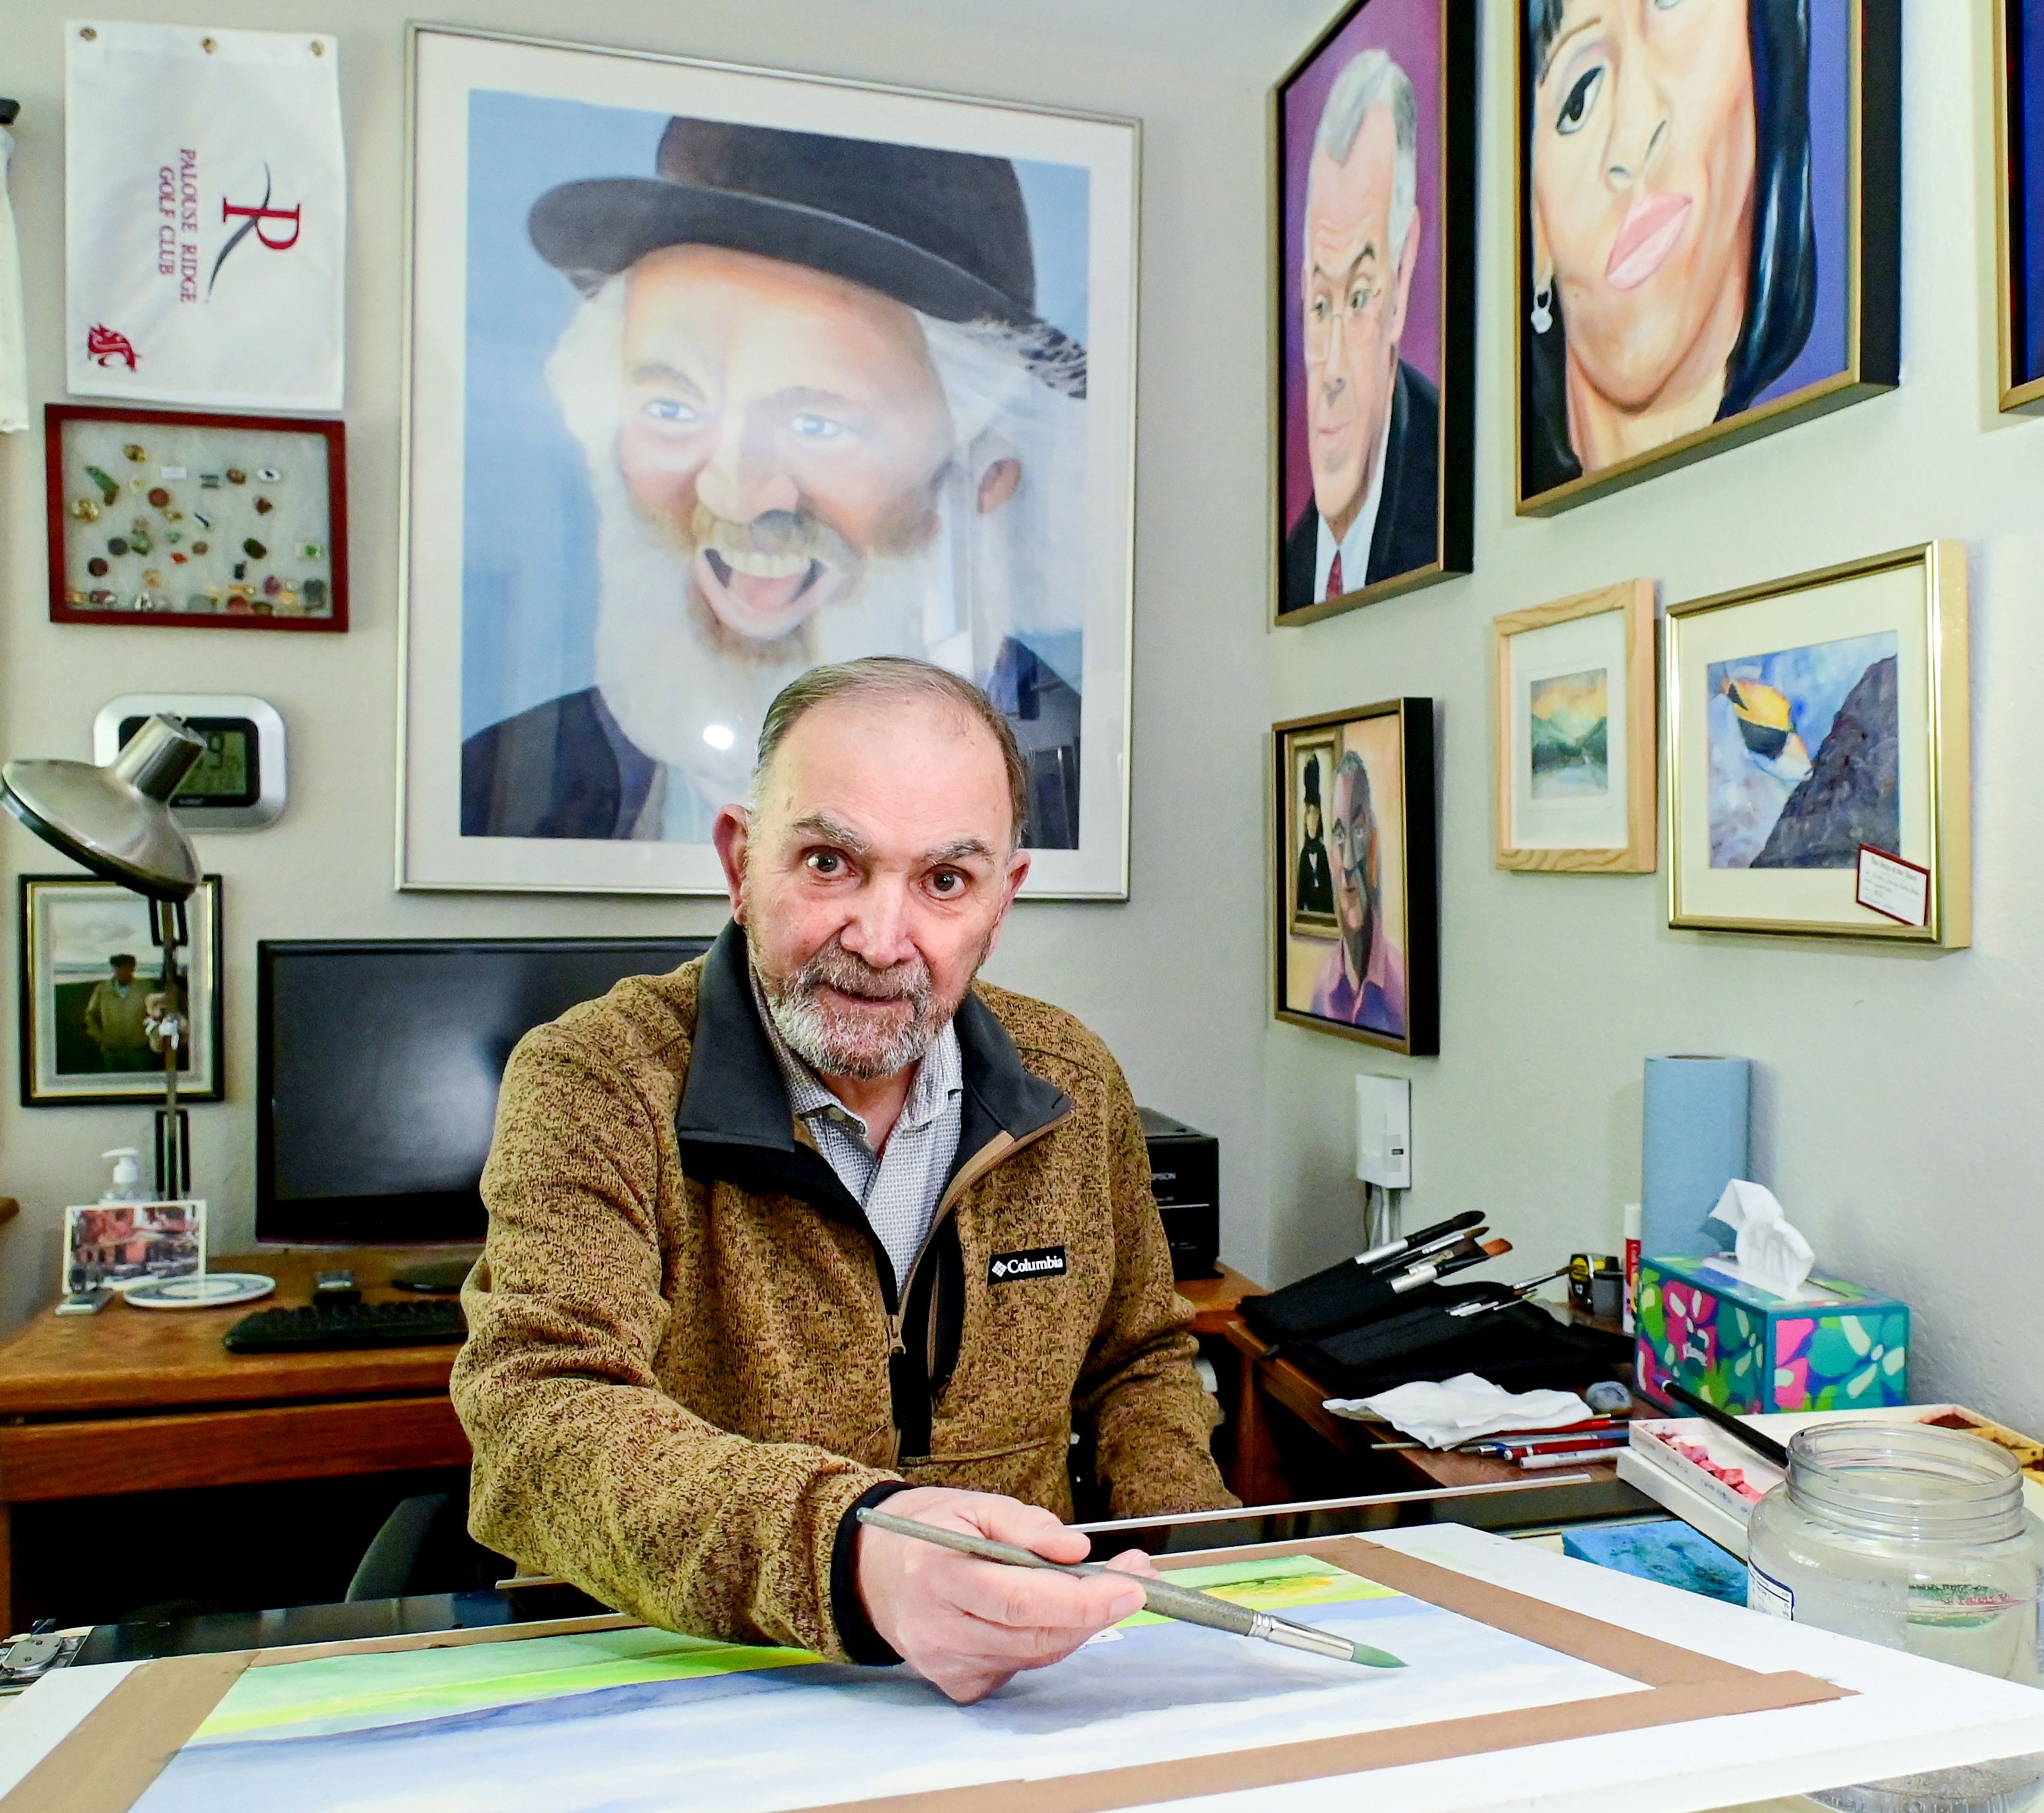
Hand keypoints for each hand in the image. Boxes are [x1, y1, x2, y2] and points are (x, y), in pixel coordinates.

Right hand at [853, 1486, 1158, 1702]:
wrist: (872, 1569)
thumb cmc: (929, 1529)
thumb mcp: (974, 1504)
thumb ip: (1025, 1524)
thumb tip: (1075, 1551)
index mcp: (936, 1575)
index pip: (1020, 1600)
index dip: (1082, 1599)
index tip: (1131, 1585)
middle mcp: (937, 1630)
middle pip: (1034, 1634)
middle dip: (1095, 1610)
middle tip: (1134, 1579)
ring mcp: (945, 1664)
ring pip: (1034, 1654)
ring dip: (1077, 1625)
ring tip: (1103, 1588)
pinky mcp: (956, 1684)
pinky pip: (1020, 1667)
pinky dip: (1044, 1641)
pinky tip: (1047, 1613)